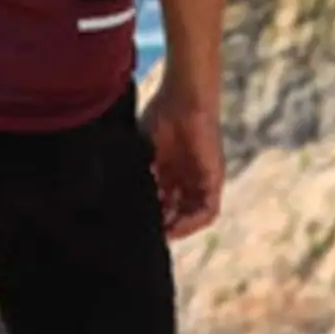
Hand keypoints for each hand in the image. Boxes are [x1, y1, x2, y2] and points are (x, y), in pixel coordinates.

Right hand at [139, 84, 223, 239]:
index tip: (136, 223)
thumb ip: (139, 170)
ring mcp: (201, 179)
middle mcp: (186, 177)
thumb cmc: (161, 114)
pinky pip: (208, 211)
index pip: (162, 200)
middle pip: (177, 211)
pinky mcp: (214, 179)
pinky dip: (192, 222)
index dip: (151, 214)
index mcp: (169, 169)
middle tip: (147, 235)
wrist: (183, 98)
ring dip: (178, 227)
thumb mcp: (145, 149)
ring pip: (192, 214)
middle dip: (163, 224)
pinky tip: (176, 227)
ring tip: (161, 235)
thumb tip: (120, 193)